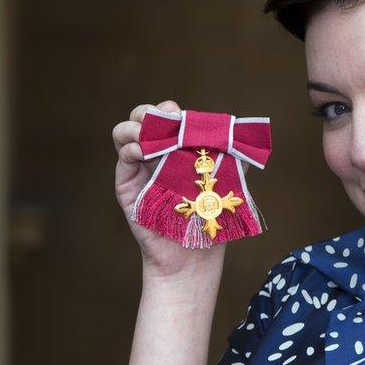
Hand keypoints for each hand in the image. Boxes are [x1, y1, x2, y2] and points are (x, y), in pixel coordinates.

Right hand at [112, 100, 224, 276]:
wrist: (194, 253)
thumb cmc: (211, 217)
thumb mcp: (230, 181)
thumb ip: (235, 157)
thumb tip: (242, 134)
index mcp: (178, 148)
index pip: (168, 116)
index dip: (173, 111)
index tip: (186, 119)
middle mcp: (156, 153)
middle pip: (142, 116)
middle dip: (151, 111)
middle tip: (167, 121)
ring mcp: (139, 167)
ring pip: (124, 132)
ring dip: (136, 125)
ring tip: (150, 134)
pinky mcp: (127, 185)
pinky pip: (122, 157)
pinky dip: (130, 148)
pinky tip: (143, 151)